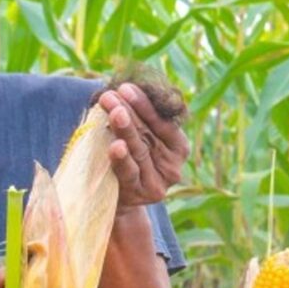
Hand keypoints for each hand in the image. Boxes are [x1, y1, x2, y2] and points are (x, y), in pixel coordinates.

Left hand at [98, 82, 188, 209]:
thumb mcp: (137, 138)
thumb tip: (122, 91)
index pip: (162, 121)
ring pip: (140, 150)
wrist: (118, 199)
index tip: (125, 88)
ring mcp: (160, 181)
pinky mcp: (143, 194)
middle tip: (110, 96)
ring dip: (125, 128)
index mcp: (178, 146)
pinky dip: (122, 158)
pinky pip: (130, 172)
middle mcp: (174, 165)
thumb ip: (138, 120)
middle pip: (149, 133)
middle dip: (128, 111)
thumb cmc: (128, 159)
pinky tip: (116, 145)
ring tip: (114, 111)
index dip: (144, 104)